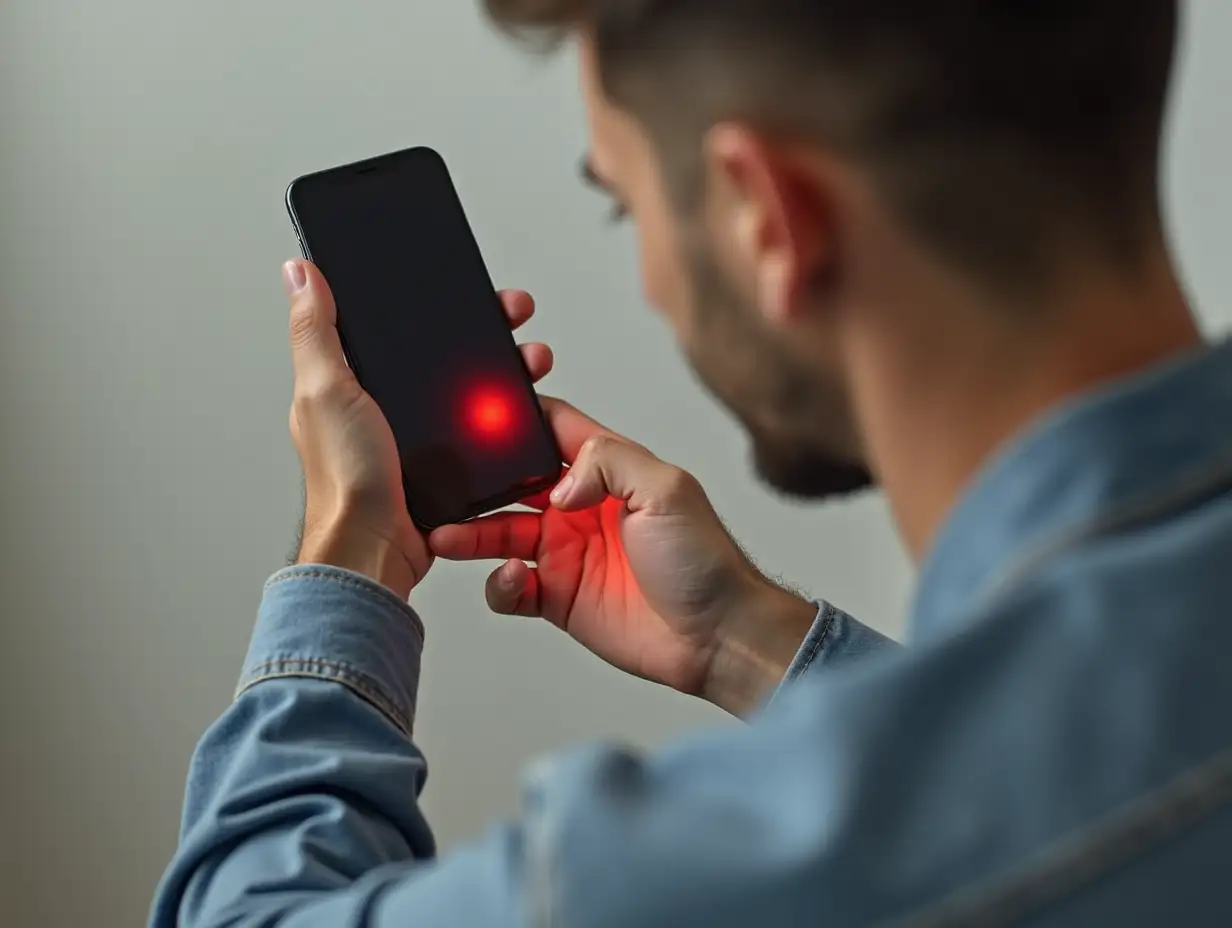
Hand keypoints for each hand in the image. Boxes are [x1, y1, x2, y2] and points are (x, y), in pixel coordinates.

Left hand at [283, 260, 555, 598]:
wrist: (377, 551)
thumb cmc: (344, 481)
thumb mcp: (326, 391)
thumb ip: (315, 332)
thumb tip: (300, 272)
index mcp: (353, 381)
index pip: (400, 325)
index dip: (435, 300)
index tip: (466, 285)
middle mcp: (385, 406)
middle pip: (446, 353)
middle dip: (488, 332)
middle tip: (515, 321)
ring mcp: (418, 437)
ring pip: (472, 391)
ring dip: (507, 373)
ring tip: (532, 365)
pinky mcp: (445, 466)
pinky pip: (481, 433)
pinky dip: (503, 418)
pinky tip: (520, 409)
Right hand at [429, 398, 816, 713]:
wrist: (716, 636)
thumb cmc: (704, 560)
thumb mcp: (666, 490)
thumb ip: (609, 462)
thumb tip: (556, 482)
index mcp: (607, 471)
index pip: (551, 429)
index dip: (515, 415)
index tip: (477, 410)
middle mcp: (580, 507)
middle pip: (511, 482)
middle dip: (477, 479)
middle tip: (444, 481)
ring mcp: (566, 553)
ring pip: (499, 534)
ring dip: (469, 532)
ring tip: (445, 534)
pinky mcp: (558, 597)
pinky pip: (509, 587)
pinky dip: (497, 583)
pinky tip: (509, 579)